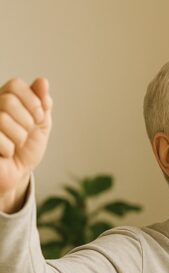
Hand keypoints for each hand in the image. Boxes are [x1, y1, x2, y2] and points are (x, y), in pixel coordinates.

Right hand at [0, 77, 52, 211]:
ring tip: (14, 145)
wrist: (18, 173)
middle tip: (25, 134)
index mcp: (4, 99)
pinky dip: (8, 150)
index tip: (38, 117)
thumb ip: (42, 103)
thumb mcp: (41, 123)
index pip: (15, 85)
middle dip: (26, 122)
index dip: (33, 102)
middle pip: (9, 102)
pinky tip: (5, 153)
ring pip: (2, 119)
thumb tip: (42, 81)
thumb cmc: (27, 148)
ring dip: (18, 138)